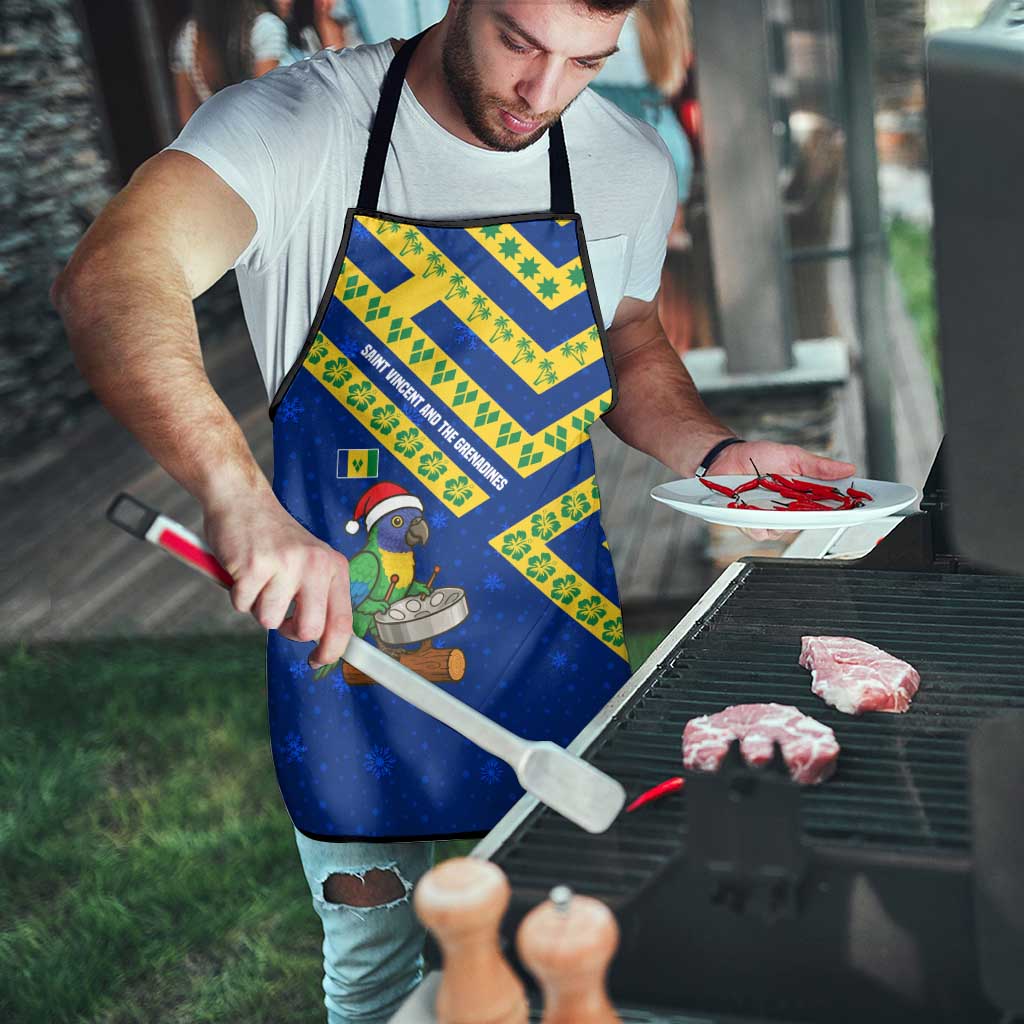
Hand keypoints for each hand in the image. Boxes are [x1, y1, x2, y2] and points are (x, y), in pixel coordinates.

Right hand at [203, 487, 352, 667]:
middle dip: (289, 631)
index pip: (343, 622)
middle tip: (279, 612)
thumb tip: (323, 643)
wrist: (242, 500)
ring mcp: (285, 564)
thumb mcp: (310, 561)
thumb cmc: (275, 538)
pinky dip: (238, 595)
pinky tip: (243, 570)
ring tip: (259, 579)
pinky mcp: (254, 565)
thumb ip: (319, 596)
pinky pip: (242, 605)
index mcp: (334, 567)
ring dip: (258, 607)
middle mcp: (315, 565)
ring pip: (269, 621)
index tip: (319, 661)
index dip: (332, 650)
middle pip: (308, 630)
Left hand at [709, 441, 855, 541]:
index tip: (857, 508)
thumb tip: (848, 468)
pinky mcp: (750, 523)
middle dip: (813, 517)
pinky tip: (755, 512)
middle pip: (808, 523)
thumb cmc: (758, 456)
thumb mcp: (792, 456)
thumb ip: (818, 466)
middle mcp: (788, 510)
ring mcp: (769, 518)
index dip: (844, 510)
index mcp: (803, 495)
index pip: (828, 507)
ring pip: (784, 531)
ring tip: (775, 504)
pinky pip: (759, 532)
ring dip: (781, 520)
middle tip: (813, 506)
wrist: (726, 457)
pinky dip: (758, 524)